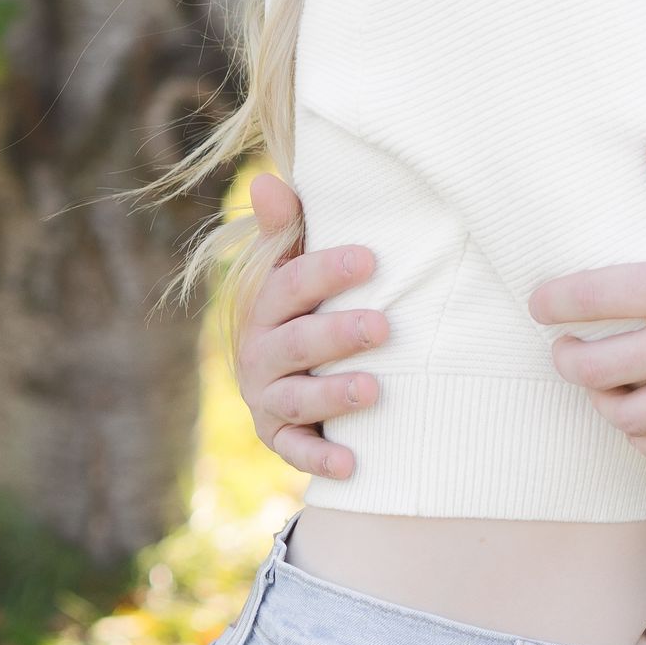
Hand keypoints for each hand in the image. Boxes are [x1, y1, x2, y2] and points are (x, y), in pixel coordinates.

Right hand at [234, 171, 386, 480]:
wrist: (283, 374)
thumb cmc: (304, 305)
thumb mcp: (292, 264)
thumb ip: (286, 227)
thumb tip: (266, 181)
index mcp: (265, 304)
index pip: (291, 284)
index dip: (327, 271)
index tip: (372, 259)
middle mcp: (260, 352)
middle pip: (297, 343)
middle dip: (340, 334)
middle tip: (385, 326)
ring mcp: (267, 397)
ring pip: (296, 398)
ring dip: (333, 395)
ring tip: (375, 390)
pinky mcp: (279, 437)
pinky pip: (295, 450)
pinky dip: (320, 458)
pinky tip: (351, 463)